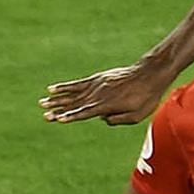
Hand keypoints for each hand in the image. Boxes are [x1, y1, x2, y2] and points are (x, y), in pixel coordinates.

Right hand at [40, 61, 172, 124]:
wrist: (150, 74)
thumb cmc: (147, 97)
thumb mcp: (137, 115)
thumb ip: (118, 120)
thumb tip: (103, 119)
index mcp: (107, 105)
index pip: (85, 113)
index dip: (71, 117)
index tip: (58, 119)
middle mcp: (99, 94)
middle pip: (75, 104)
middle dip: (59, 110)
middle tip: (44, 116)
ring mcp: (97, 85)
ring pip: (73, 94)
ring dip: (57, 99)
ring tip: (42, 103)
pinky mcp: (98, 78)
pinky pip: (78, 83)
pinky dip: (65, 86)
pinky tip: (52, 89)